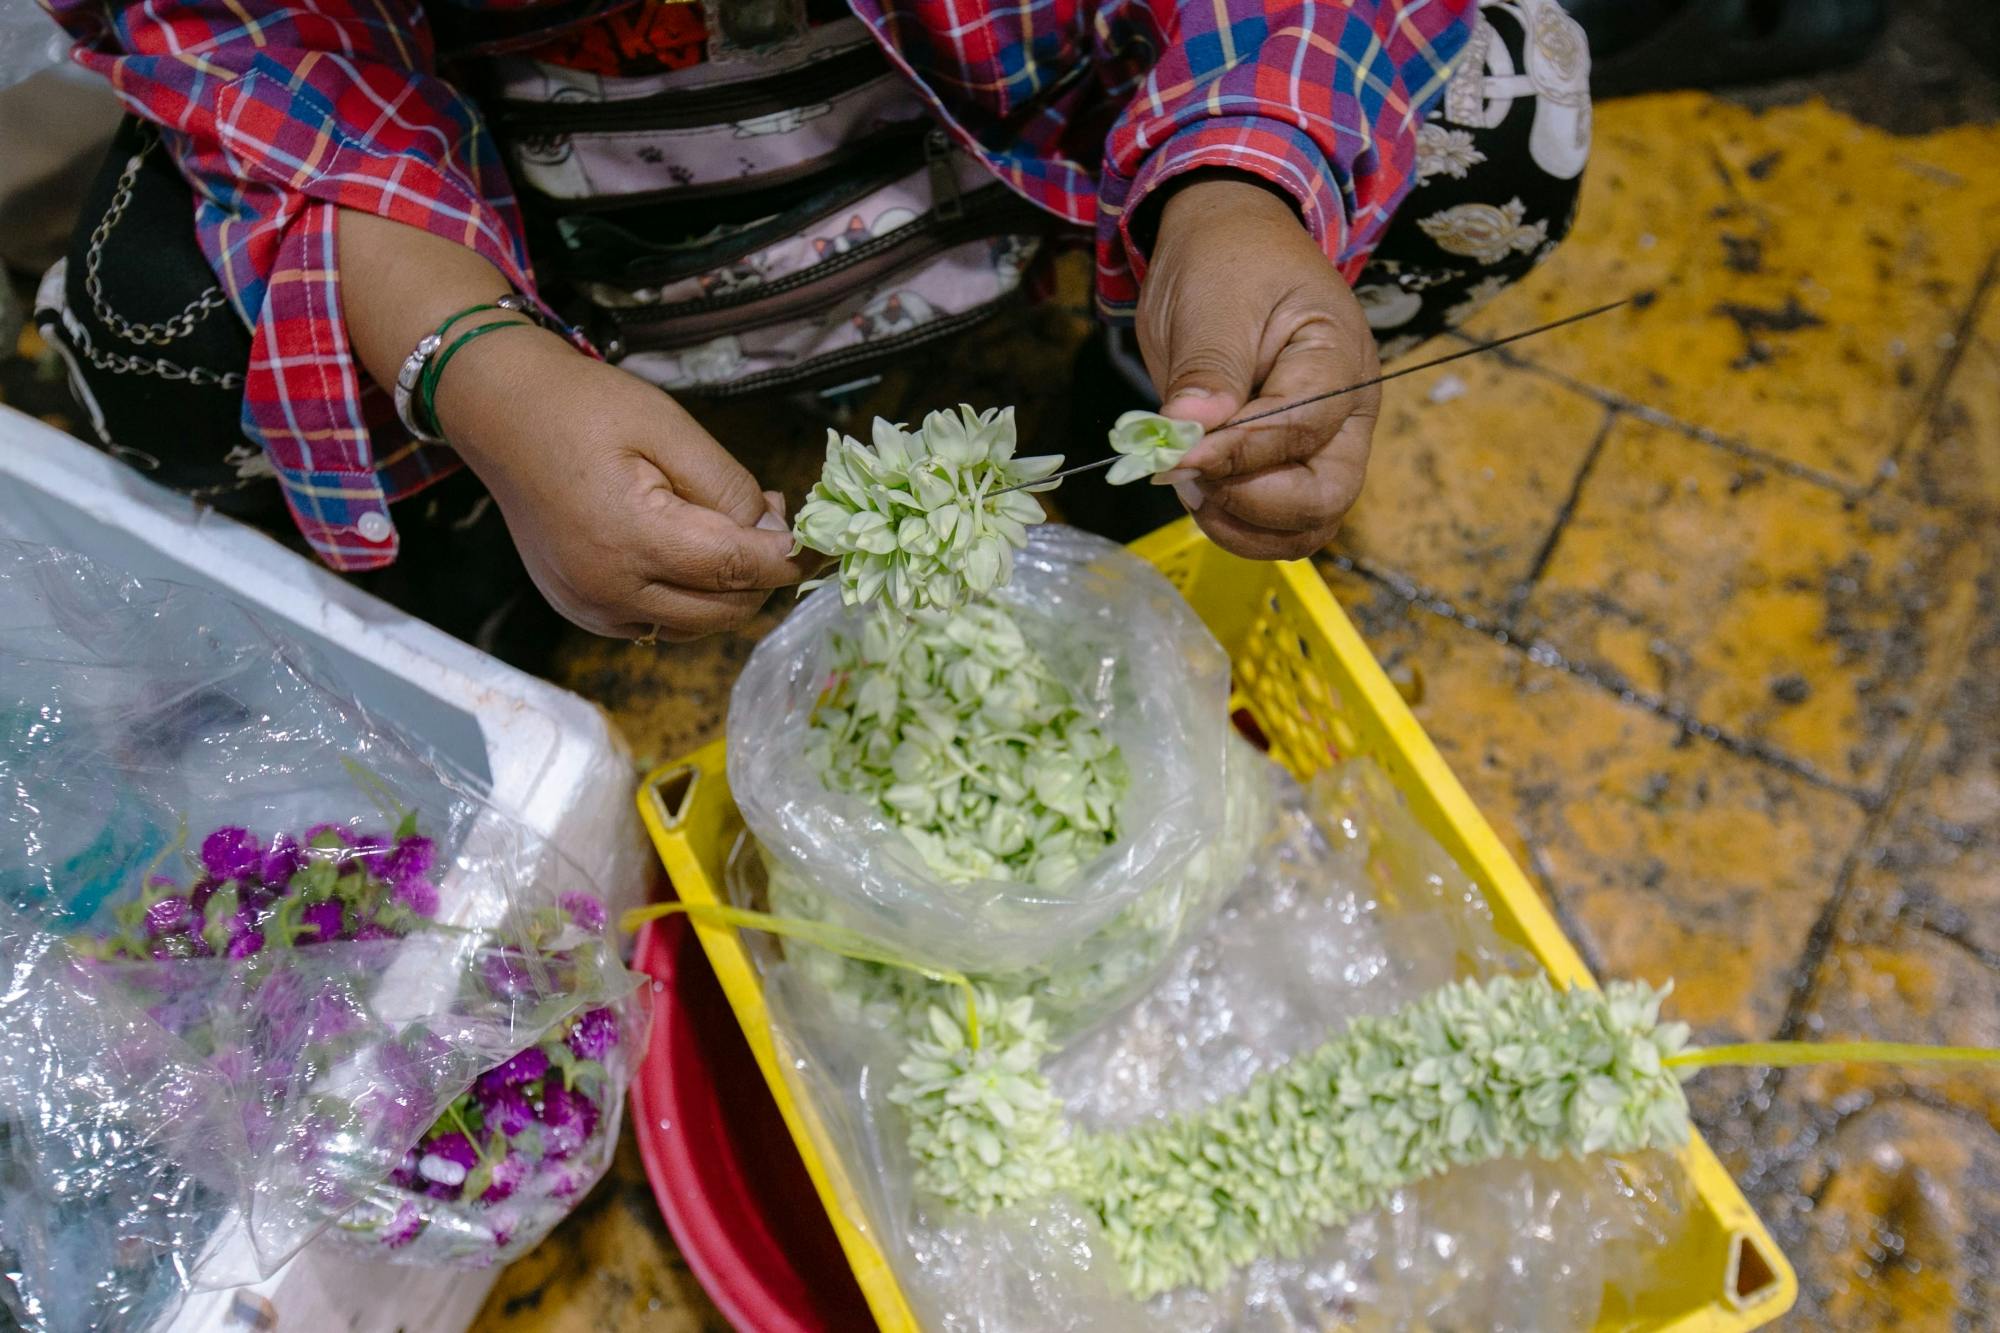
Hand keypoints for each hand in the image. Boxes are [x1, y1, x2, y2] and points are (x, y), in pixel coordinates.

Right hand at [439, 330, 813, 639]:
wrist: (500, 415)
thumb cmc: (585, 408)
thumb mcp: (669, 430)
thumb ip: (727, 488)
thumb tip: (775, 536)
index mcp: (632, 540)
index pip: (737, 569)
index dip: (789, 559)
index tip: (822, 541)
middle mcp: (609, 590)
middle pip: (723, 610)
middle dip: (762, 575)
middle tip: (771, 520)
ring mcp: (591, 609)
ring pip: (695, 626)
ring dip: (729, 592)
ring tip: (732, 530)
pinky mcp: (582, 613)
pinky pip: (658, 624)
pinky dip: (690, 600)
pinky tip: (692, 553)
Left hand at [1135, 175, 1377, 559]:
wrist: (1229, 243)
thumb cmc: (1229, 261)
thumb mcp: (1212, 301)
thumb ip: (1207, 369)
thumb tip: (1191, 433)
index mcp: (1337, 360)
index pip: (1300, 430)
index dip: (1236, 453)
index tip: (1177, 455)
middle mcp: (1344, 414)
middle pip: (1325, 500)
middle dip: (1251, 504)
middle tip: (1189, 475)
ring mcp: (1321, 445)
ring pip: (1304, 526)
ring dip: (1239, 524)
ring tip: (1188, 481)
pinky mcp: (1289, 464)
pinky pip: (1275, 522)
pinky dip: (1232, 522)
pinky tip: (1196, 487)